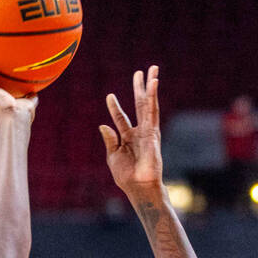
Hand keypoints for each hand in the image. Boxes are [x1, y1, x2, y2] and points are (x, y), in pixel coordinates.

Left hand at [100, 66, 161, 196]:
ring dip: (150, 87)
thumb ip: (110, 140)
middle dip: (139, 89)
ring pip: (148, 104)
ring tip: (152, 70)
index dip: (115, 108)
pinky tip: (154, 84)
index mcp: (127, 138)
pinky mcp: (153, 131)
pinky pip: (153, 110)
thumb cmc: (126, 176)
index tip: (110, 96)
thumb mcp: (113, 157)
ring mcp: (148, 130)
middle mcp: (139, 132)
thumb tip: (103, 125)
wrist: (138, 186)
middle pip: (139, 105)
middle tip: (140, 72)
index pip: (121, 118)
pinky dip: (153, 96)